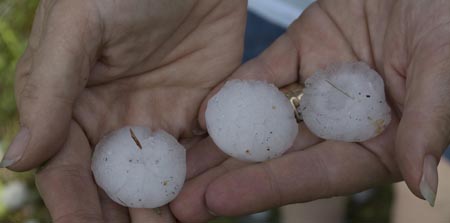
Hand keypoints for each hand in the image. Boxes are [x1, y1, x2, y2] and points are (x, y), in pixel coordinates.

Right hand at [1, 0, 245, 221]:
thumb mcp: (79, 26)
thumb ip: (49, 88)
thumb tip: (19, 160)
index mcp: (74, 106)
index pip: (68, 170)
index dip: (75, 206)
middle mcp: (116, 120)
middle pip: (115, 186)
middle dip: (123, 219)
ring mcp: (162, 117)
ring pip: (162, 179)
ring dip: (166, 210)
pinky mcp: (203, 108)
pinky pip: (205, 152)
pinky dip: (206, 178)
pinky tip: (211, 200)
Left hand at [170, 0, 449, 221]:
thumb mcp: (444, 70)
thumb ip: (429, 125)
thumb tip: (424, 185)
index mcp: (377, 139)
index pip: (313, 173)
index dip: (265, 188)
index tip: (215, 203)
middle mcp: (341, 119)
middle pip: (277, 155)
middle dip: (226, 177)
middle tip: (178, 199)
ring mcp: (319, 84)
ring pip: (263, 118)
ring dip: (220, 141)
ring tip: (176, 163)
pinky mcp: (304, 49)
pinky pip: (265, 73)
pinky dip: (235, 90)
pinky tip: (201, 112)